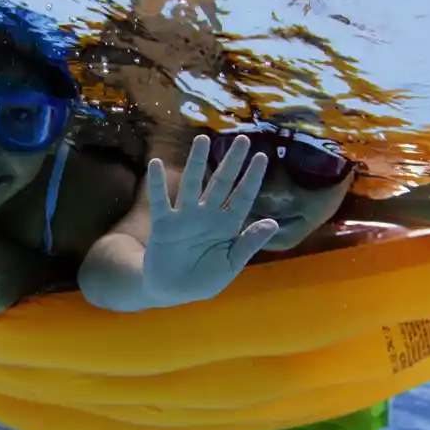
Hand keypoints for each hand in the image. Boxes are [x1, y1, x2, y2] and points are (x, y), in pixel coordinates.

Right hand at [144, 134, 278, 304]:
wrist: (171, 290)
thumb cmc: (203, 279)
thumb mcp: (230, 265)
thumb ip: (249, 243)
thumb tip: (273, 223)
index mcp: (227, 226)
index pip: (243, 197)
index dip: (252, 178)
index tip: (262, 157)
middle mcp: (208, 216)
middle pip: (221, 183)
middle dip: (232, 162)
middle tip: (242, 139)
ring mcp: (185, 217)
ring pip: (193, 184)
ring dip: (196, 162)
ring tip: (202, 139)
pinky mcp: (164, 224)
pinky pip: (160, 201)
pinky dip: (157, 184)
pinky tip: (156, 164)